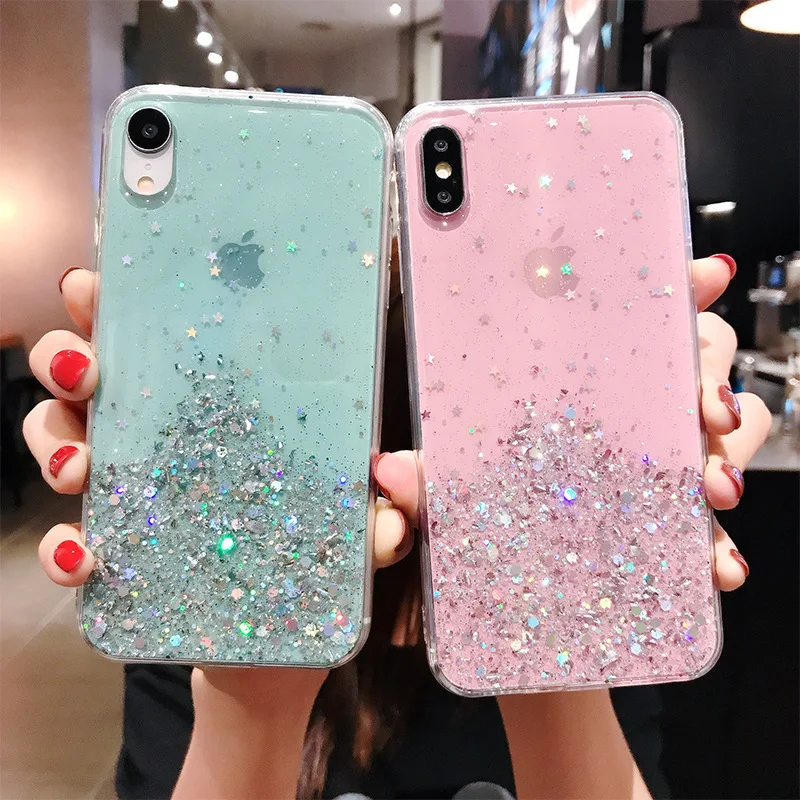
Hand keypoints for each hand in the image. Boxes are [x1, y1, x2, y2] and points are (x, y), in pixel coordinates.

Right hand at [24, 265, 417, 798]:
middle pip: (96, 373)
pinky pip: (68, 538)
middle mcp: (168, 436)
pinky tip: (84, 554)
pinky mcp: (119, 554)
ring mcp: (136, 492)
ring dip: (54, 442)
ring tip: (79, 467)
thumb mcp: (365, 532)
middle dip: (70, 355)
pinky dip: (63, 546)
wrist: (279, 658)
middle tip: (84, 366)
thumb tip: (391, 490)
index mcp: (224, 408)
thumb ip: (391, 512)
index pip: (168, 336)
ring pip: (62, 438)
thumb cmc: (320, 568)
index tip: (102, 282)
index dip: (125, 302)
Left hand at [374, 256, 771, 591]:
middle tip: (705, 408)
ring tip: (714, 489)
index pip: (622, 315)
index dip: (672, 288)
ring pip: (712, 438)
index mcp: (556, 379)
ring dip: (723, 457)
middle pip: (688, 363)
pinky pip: (701, 526)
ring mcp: (634, 465)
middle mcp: (605, 411)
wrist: (471, 605)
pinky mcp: (650, 524)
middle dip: (709, 376)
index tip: (704, 275)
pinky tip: (718, 567)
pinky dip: (716, 545)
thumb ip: (416, 483)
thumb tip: (389, 471)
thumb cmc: (450, 521)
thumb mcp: (429, 494)